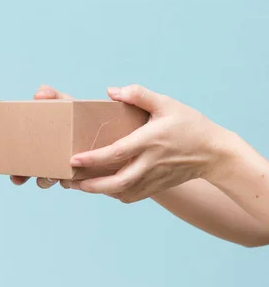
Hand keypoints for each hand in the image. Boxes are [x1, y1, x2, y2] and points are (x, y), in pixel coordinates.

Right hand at [0, 84, 74, 188]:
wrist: (108, 129)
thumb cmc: (82, 114)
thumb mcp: (66, 103)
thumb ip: (53, 95)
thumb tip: (39, 94)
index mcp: (37, 139)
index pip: (14, 147)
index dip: (0, 152)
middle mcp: (45, 156)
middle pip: (23, 170)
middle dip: (17, 175)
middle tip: (16, 176)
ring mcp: (59, 168)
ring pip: (44, 180)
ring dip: (43, 180)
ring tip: (49, 176)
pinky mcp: (76, 176)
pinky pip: (66, 184)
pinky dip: (64, 182)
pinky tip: (67, 179)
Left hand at [68, 84, 228, 202]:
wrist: (214, 153)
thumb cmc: (189, 124)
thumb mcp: (166, 104)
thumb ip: (139, 95)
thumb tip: (111, 91)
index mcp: (149, 141)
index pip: (117, 153)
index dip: (93, 158)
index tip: (74, 159)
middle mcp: (150, 163)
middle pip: (117, 182)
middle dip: (92, 185)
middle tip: (72, 182)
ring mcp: (153, 178)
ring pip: (122, 192)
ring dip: (100, 191)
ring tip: (81, 185)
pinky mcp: (157, 187)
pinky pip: (132, 196)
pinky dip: (116, 194)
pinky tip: (105, 188)